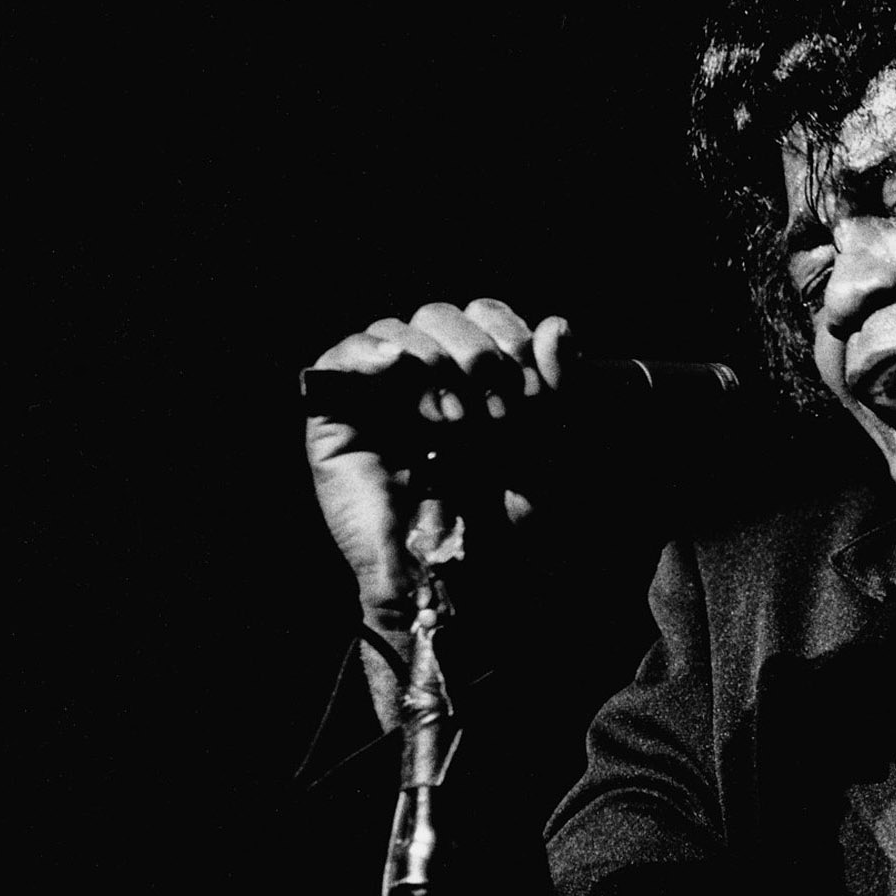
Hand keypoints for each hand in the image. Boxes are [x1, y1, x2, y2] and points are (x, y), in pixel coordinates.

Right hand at [303, 299, 575, 638]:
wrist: (466, 580)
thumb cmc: (509, 520)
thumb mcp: (550, 448)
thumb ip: (559, 385)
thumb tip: (556, 324)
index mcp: (477, 380)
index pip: (484, 316)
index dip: (507, 334)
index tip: (527, 386)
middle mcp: (429, 383)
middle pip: (440, 315)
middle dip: (474, 353)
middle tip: (491, 412)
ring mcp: (381, 400)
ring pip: (395, 331)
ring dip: (431, 361)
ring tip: (451, 420)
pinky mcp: (336, 423)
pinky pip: (337, 359)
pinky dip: (367, 352)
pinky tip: (395, 366)